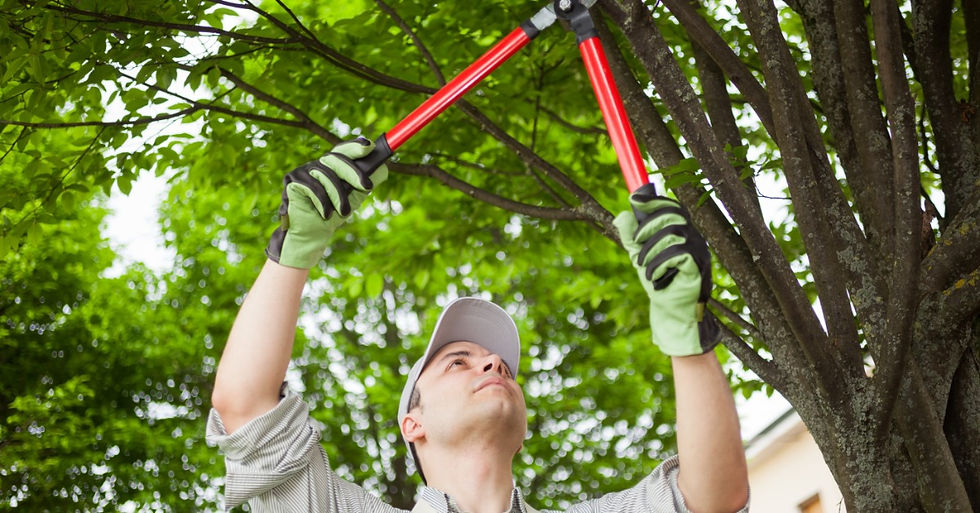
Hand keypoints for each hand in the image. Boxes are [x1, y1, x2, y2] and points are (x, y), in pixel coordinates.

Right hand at [266, 138, 388, 268]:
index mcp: (331, 166)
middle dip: (353, 172)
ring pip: (325, 174)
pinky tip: (324, 213)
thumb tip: (383, 169)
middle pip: (335, 158)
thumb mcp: (353, 198)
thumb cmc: (333, 215)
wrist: (312, 235)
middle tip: (367, 186)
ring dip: (337, 196)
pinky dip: (321, 202)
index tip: (369, 146)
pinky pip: (311, 186)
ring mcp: (302, 171)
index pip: (343, 151)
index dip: (355, 146)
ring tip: (343, 213)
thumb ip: (365, 183)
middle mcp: (316, 164)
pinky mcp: (292, 181)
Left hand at [613, 183, 718, 355]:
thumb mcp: (639, 256)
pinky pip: (677, 253)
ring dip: (650, 250)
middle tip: (636, 244)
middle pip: (672, 215)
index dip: (655, 201)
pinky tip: (654, 277)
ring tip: (644, 267)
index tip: (635, 200)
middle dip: (648, 227)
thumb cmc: (658, 283)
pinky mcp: (699, 266)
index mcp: (681, 232)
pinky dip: (659, 264)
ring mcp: (699, 251)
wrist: (670, 311)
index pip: (672, 207)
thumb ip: (631, 237)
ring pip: (672, 233)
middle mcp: (694, 238)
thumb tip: (622, 215)